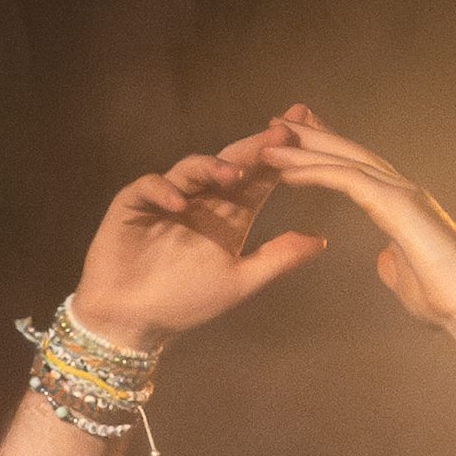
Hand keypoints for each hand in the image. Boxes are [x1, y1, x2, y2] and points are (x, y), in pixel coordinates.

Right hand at [65, 139, 329, 351]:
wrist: (134, 323)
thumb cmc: (184, 302)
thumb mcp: (239, 282)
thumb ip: (277, 259)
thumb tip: (321, 242)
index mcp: (229, 214)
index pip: (258, 178)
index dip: (280, 157)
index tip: (306, 133)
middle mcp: (201, 199)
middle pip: (230, 165)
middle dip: (255, 147)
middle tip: (280, 133)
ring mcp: (167, 197)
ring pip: (192, 169)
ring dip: (213, 167)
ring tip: (235, 174)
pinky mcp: (133, 203)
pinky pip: (149, 187)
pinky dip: (163, 190)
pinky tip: (179, 202)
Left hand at [241, 109, 455, 333]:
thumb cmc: (443, 299)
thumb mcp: (406, 276)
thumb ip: (393, 262)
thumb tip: (383, 260)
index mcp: (401, 205)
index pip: (356, 169)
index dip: (325, 153)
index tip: (295, 144)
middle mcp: (402, 189)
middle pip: (348, 152)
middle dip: (311, 136)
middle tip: (276, 123)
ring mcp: (401, 192)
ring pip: (344, 160)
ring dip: (304, 149)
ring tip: (269, 140)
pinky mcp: (397, 204)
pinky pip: (348, 180)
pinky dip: (316, 172)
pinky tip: (287, 171)